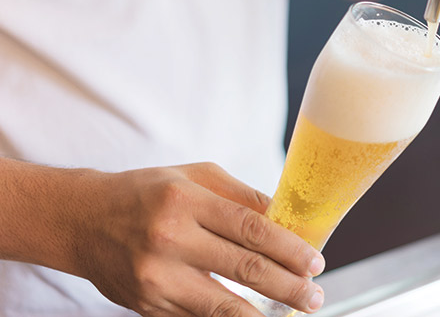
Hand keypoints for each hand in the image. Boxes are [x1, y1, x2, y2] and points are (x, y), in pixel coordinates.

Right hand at [75, 163, 324, 315]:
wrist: (83, 222)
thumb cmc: (146, 193)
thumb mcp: (193, 177)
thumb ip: (240, 196)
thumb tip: (285, 217)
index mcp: (185, 201)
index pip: (251, 228)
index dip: (289, 248)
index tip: (314, 262)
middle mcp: (169, 240)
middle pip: (244, 268)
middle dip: (288, 285)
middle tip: (314, 295)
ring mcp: (156, 278)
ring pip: (223, 305)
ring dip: (264, 314)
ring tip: (294, 312)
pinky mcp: (147, 306)